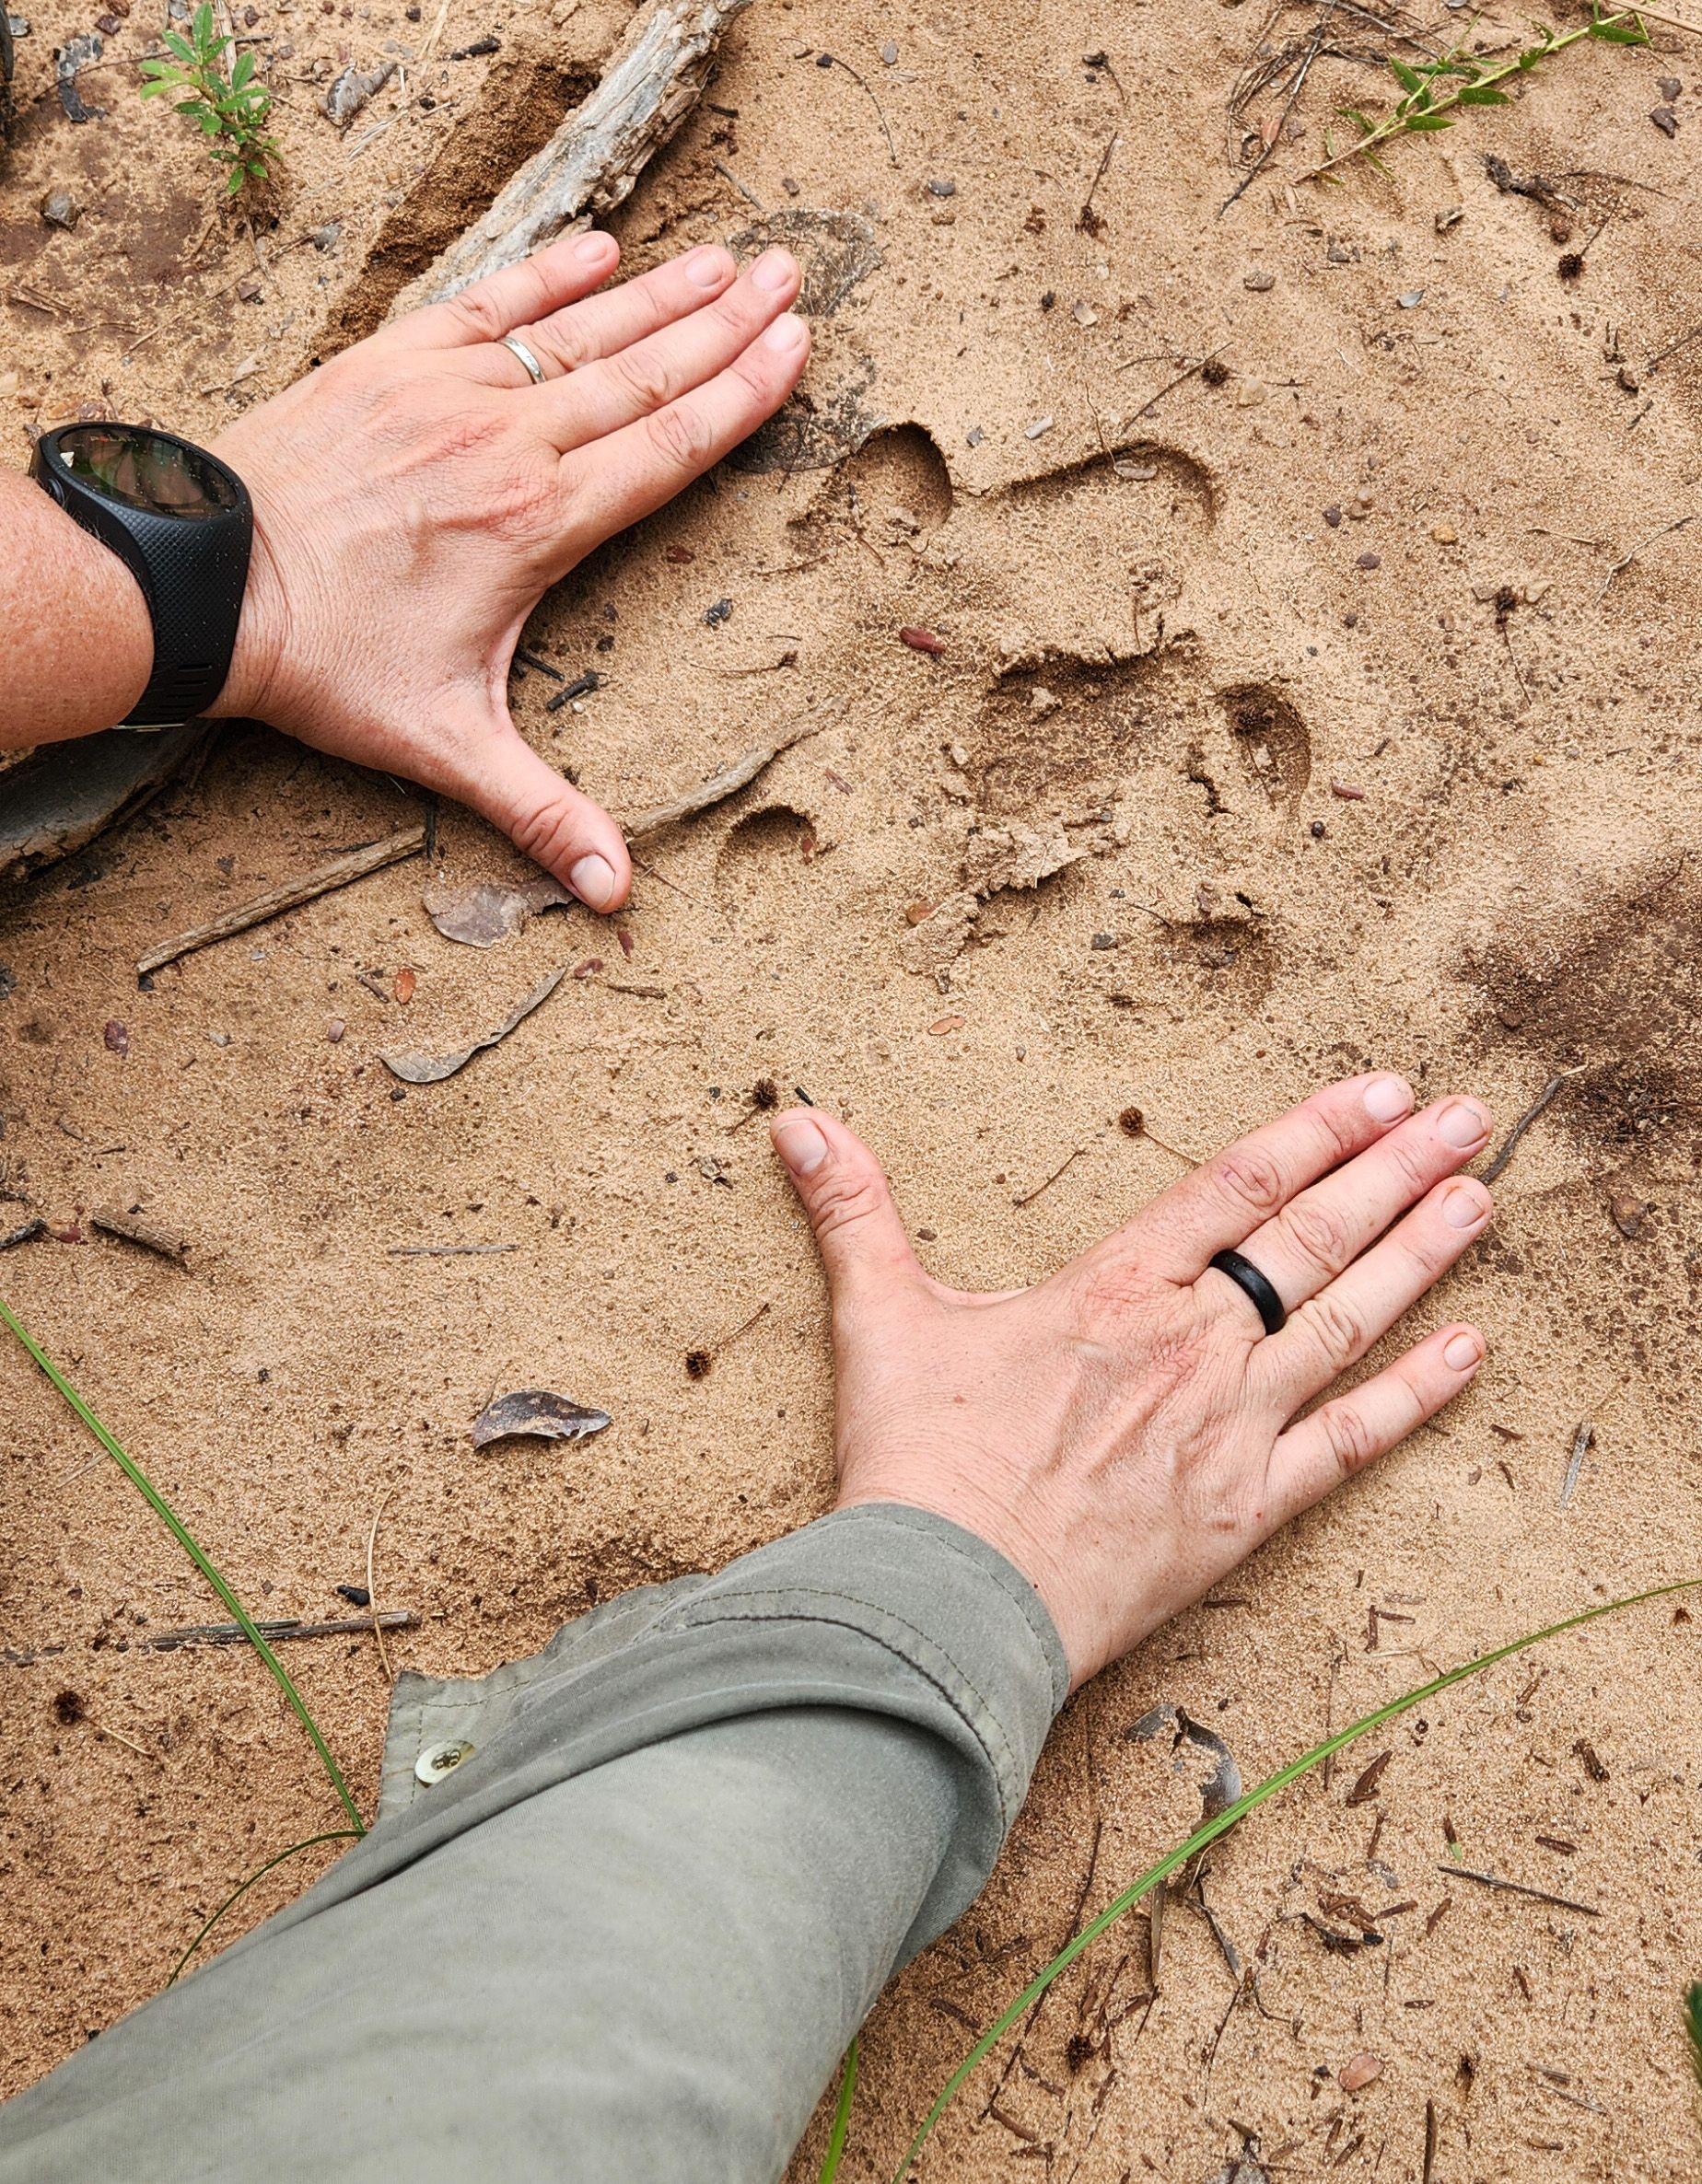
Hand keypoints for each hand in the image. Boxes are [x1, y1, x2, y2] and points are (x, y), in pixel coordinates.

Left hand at [208, 233, 808, 910]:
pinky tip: (599, 249)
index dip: (742, 397)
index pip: (669, 447)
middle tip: (791, 276)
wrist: (210, 584)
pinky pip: (489, 303)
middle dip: (726, 324)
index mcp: (542, 524)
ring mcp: (449, 390)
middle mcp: (509, 441)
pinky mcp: (393, 363)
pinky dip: (548, 276)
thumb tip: (615, 892)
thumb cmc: (329, 666)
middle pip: (643, 373)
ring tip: (729, 256)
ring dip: (660, 291)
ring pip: (578, 330)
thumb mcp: (445, 747)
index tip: (797, 350)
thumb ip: (542, 811)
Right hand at [770, 1074, 1493, 1688]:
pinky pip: (1349, 1443)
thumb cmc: (916, 1464)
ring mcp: (1230, 1427)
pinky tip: (1470, 1354)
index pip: (1237, 1185)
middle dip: (1395, 1171)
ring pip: (1347, 1323)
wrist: (947, 1605)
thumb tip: (796, 1120)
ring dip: (1420, 1255)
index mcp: (1115, 1290)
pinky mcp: (1246, 1509)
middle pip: (1313, 1240)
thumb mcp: (880, 1321)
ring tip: (1481, 1196)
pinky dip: (1414, 1397)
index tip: (1379, 1088)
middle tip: (1468, 1116)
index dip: (1315, 1129)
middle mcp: (1191, 1345)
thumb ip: (854, 1213)